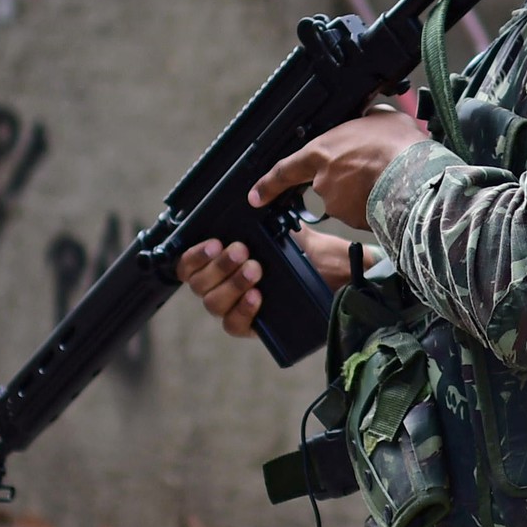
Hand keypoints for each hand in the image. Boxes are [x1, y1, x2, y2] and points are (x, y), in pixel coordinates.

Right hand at [176, 226, 367, 339]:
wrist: (337, 274)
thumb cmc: (308, 251)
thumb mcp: (285, 229)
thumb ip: (265, 218)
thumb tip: (251, 200)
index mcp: (221, 261)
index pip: (188, 264)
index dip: (195, 255)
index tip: (216, 242)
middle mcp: (222, 285)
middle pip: (198, 284)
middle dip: (219, 265)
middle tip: (242, 251)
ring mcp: (235, 307)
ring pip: (213, 304)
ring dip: (232, 284)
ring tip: (255, 270)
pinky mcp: (252, 327)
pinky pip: (234, 325)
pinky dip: (243, 310)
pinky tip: (257, 297)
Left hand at [248, 108, 428, 228]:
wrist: (415, 178)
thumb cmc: (397, 145)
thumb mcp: (379, 117)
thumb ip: (363, 121)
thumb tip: (368, 119)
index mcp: (322, 153)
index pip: (285, 170)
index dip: (268, 184)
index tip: (255, 197)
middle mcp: (324, 183)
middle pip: (327, 182)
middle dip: (346, 177)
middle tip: (373, 166)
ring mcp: (339, 205)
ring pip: (347, 199)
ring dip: (362, 190)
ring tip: (388, 176)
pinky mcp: (356, 223)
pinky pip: (361, 213)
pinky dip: (373, 205)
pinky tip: (390, 192)